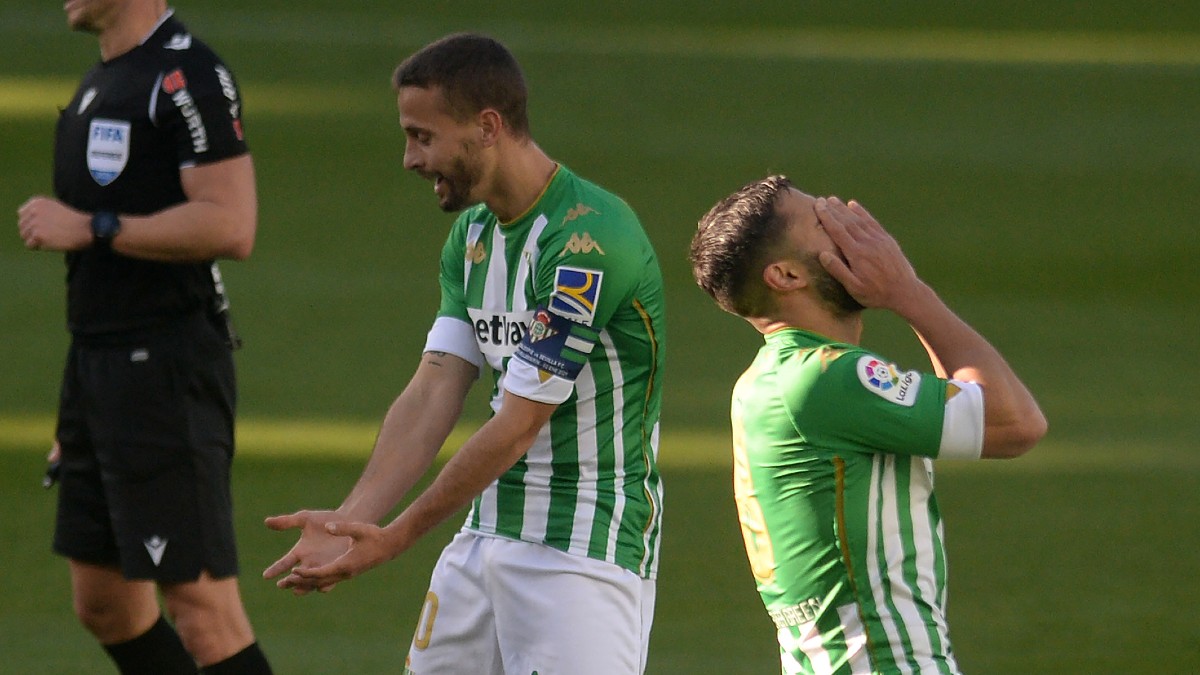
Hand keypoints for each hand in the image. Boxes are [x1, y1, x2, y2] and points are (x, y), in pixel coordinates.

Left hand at [17, 197, 92, 251]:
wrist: (85, 229)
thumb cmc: (73, 221)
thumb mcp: (55, 208)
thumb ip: (38, 211)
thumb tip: (24, 223)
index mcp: (37, 202)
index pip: (22, 214)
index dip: (31, 223)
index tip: (45, 226)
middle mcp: (33, 211)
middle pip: (22, 226)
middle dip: (32, 232)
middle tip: (49, 234)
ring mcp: (35, 223)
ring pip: (24, 236)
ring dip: (35, 240)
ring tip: (50, 238)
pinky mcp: (38, 235)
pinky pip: (30, 245)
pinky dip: (39, 247)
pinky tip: (51, 243)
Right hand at [263, 510, 352, 594]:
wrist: (347, 521)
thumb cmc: (324, 519)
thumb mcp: (304, 518)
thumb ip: (287, 521)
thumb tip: (266, 522)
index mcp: (300, 552)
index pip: (284, 563)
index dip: (275, 569)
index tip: (265, 576)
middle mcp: (309, 563)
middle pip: (296, 576)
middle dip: (288, 581)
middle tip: (281, 585)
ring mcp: (322, 567)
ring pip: (311, 582)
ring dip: (304, 587)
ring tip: (297, 590)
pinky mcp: (336, 569)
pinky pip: (330, 581)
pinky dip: (325, 586)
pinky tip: (321, 587)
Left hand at [287, 521, 405, 590]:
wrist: (389, 546)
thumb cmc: (374, 536)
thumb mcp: (359, 529)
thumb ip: (343, 528)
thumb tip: (328, 526)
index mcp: (345, 564)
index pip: (321, 572)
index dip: (306, 573)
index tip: (292, 571)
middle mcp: (344, 573)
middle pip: (318, 582)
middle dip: (300, 583)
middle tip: (282, 584)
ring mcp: (346, 575)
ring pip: (322, 583)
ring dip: (306, 585)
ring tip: (289, 586)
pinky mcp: (347, 573)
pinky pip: (328, 580)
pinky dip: (315, 581)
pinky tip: (306, 580)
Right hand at [814, 196, 926, 314]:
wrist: (906, 292)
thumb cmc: (877, 294)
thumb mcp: (854, 288)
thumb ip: (838, 270)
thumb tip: (822, 254)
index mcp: (857, 254)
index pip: (838, 231)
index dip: (827, 217)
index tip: (818, 206)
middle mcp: (867, 243)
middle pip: (847, 222)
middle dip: (833, 210)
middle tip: (821, 200)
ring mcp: (878, 239)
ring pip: (859, 219)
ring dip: (845, 208)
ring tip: (834, 200)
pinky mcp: (887, 240)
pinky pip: (872, 222)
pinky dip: (861, 212)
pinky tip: (854, 205)